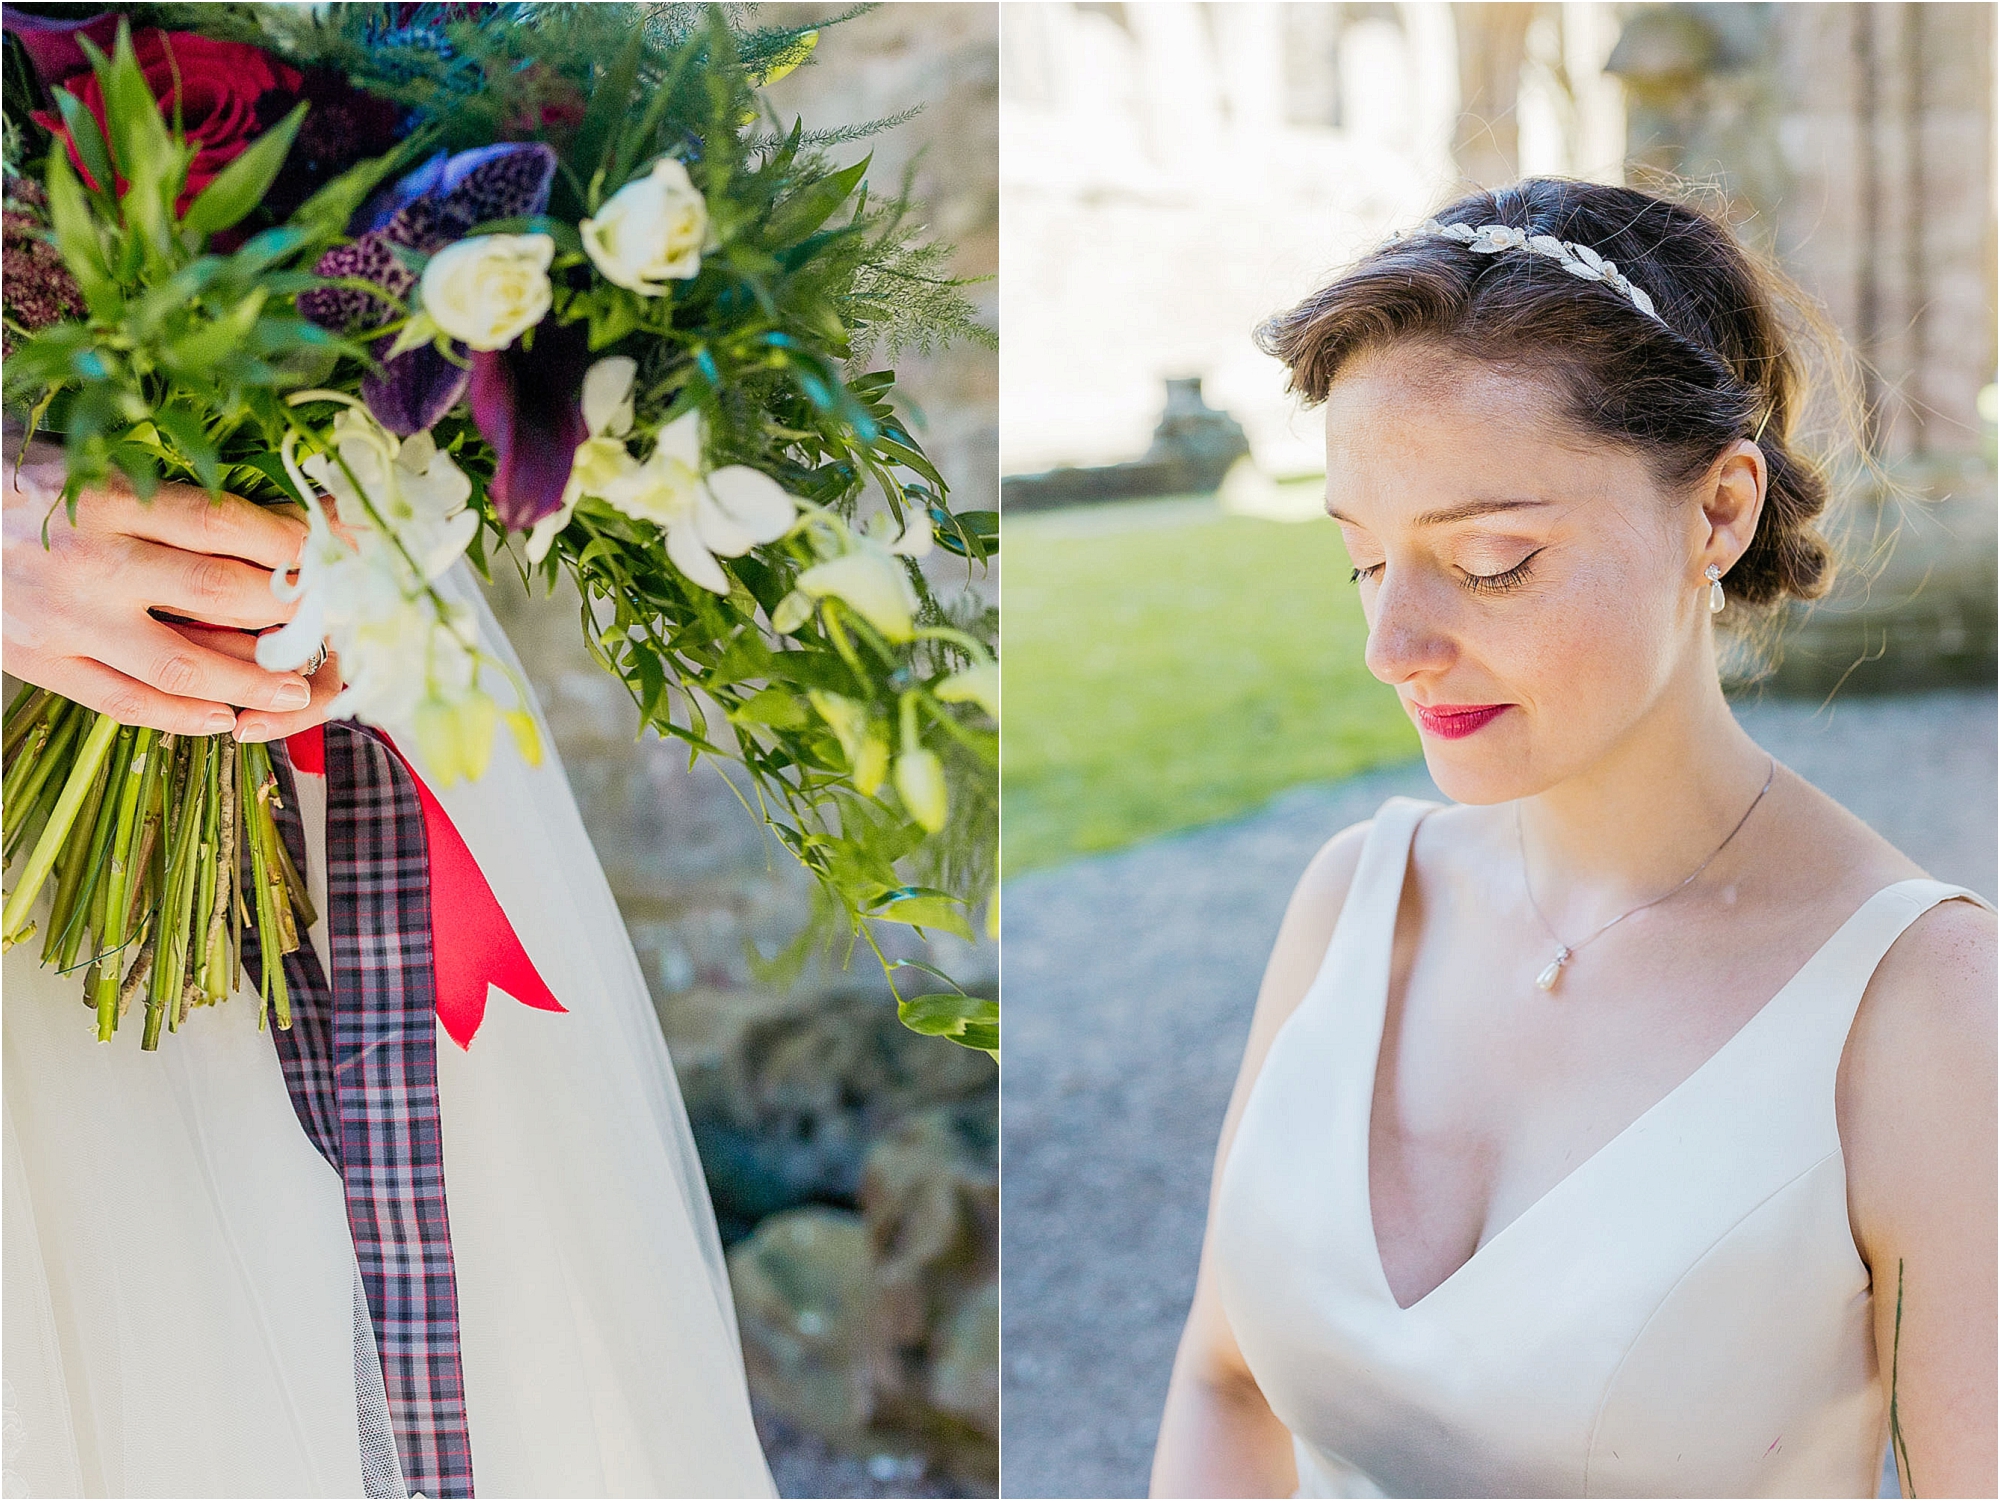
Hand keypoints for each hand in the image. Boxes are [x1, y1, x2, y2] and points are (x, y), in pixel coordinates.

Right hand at [3, 442, 319, 735]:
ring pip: (183, 664)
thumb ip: (162, 486)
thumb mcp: (82, 455)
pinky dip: (181, 717)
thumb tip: (264, 510)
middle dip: (292, 613)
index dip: (294, 544)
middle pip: (221, 595)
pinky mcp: (39, 660)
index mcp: (107, 496)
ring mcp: (65, 618)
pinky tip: (223, 717)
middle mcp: (92, 560)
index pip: (227, 525)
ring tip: (297, 690)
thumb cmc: (9, 473)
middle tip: (337, 621)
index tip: (337, 551)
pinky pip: (124, 702)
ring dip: (252, 683)